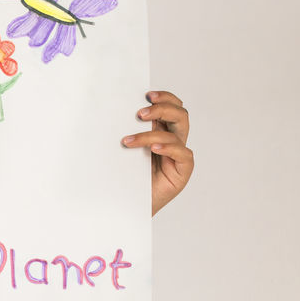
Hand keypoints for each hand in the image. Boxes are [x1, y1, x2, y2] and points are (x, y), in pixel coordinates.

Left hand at [123, 90, 193, 214]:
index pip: (171, 106)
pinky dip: (168, 148)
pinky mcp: (183, 171)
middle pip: (180, 113)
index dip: (164, 97)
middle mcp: (173, 140)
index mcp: (161, 130)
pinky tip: (153, 149)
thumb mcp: (124, 150)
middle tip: (140, 114)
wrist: (127, 205)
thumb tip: (116, 110)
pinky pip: (183, 153)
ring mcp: (179, 155)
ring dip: (153, 132)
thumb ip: (128, 131)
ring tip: (130, 140)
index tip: (147, 94)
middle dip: (162, 108)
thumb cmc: (125, 177)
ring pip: (179, 131)